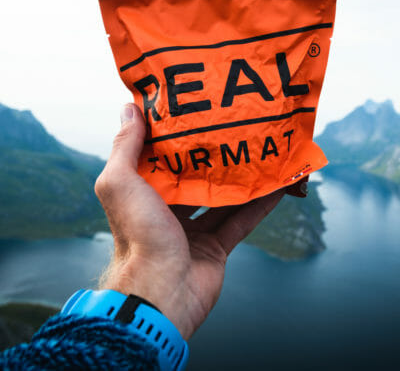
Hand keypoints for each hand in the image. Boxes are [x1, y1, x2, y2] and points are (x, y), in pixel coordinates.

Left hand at [94, 103, 284, 339]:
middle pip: (194, 176)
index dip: (174, 135)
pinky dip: (260, 203)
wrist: (161, 292)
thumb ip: (125, 147)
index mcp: (141, 194)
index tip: (194, 110)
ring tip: (262, 149)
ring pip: (222, 197)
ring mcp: (192, 231)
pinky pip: (242, 220)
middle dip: (213, 154)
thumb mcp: (121, 183)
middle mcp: (165, 211)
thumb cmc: (137, 236)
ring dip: (241, 176)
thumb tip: (130, 107)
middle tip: (234, 125)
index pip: (158, 158)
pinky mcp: (216, 248)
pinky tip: (277, 184)